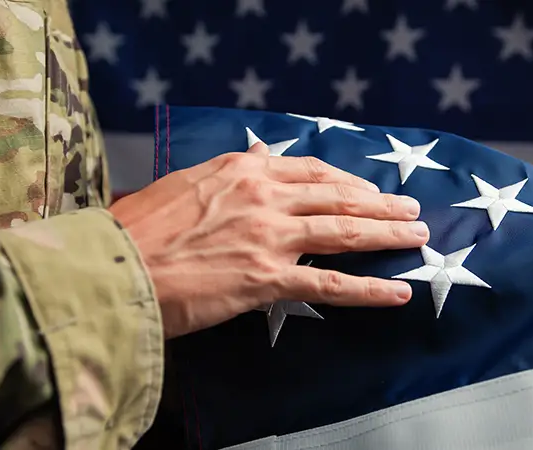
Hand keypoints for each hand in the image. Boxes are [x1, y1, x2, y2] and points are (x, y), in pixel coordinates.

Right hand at [109, 142, 428, 338]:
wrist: (114, 267)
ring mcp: (270, 236)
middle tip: (411, 209)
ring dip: (388, 233)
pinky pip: (331, 284)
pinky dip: (369, 289)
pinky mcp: (268, 278)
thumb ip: (230, 170)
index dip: (347, 181)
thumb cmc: (141, 228)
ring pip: (345, 231)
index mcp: (243, 171)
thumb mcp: (186, 182)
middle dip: (381, 203)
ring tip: (418, 236)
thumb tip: (258, 153)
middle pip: (339, 197)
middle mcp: (264, 196)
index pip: (310, 171)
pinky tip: (398, 292)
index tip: (368, 189)